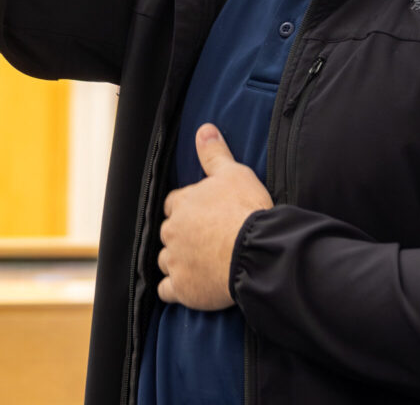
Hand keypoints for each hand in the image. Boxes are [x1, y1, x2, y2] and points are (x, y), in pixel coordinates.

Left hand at [157, 123, 272, 309]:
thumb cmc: (245, 210)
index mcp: (181, 202)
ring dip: (176, 262)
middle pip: (168, 233)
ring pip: (165, 260)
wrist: (255, 251)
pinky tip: (186, 289)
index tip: (199, 216)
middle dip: (180, 237)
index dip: (185, 210)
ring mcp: (174, 260)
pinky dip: (174, 290)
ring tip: (196, 265)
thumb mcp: (233, 173)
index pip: (173, 204)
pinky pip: (166, 291)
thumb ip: (214, 153)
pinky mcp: (181, 288)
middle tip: (203, 242)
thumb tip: (204, 129)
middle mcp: (172, 230)